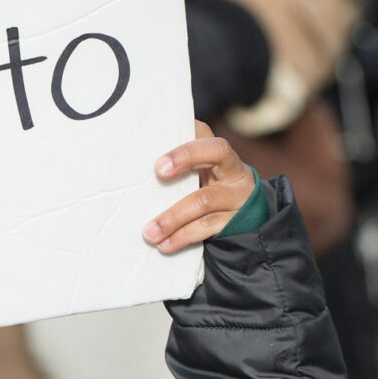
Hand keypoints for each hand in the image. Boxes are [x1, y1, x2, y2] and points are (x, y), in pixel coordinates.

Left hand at [142, 121, 255, 253]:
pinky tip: (165, 245)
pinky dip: (182, 237)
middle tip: (158, 171)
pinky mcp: (235, 221)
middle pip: (216, 152)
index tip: (160, 151)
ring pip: (204, 199)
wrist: (244, 224)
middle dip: (185, 157)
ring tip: (149, 232)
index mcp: (219, 154)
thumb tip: (133, 173)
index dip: (185, 137)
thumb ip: (176, 173)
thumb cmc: (206, 195)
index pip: (204, 133)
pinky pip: (207, 227)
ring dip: (173, 217)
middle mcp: (232, 169)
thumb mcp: (197, 179)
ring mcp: (237, 195)